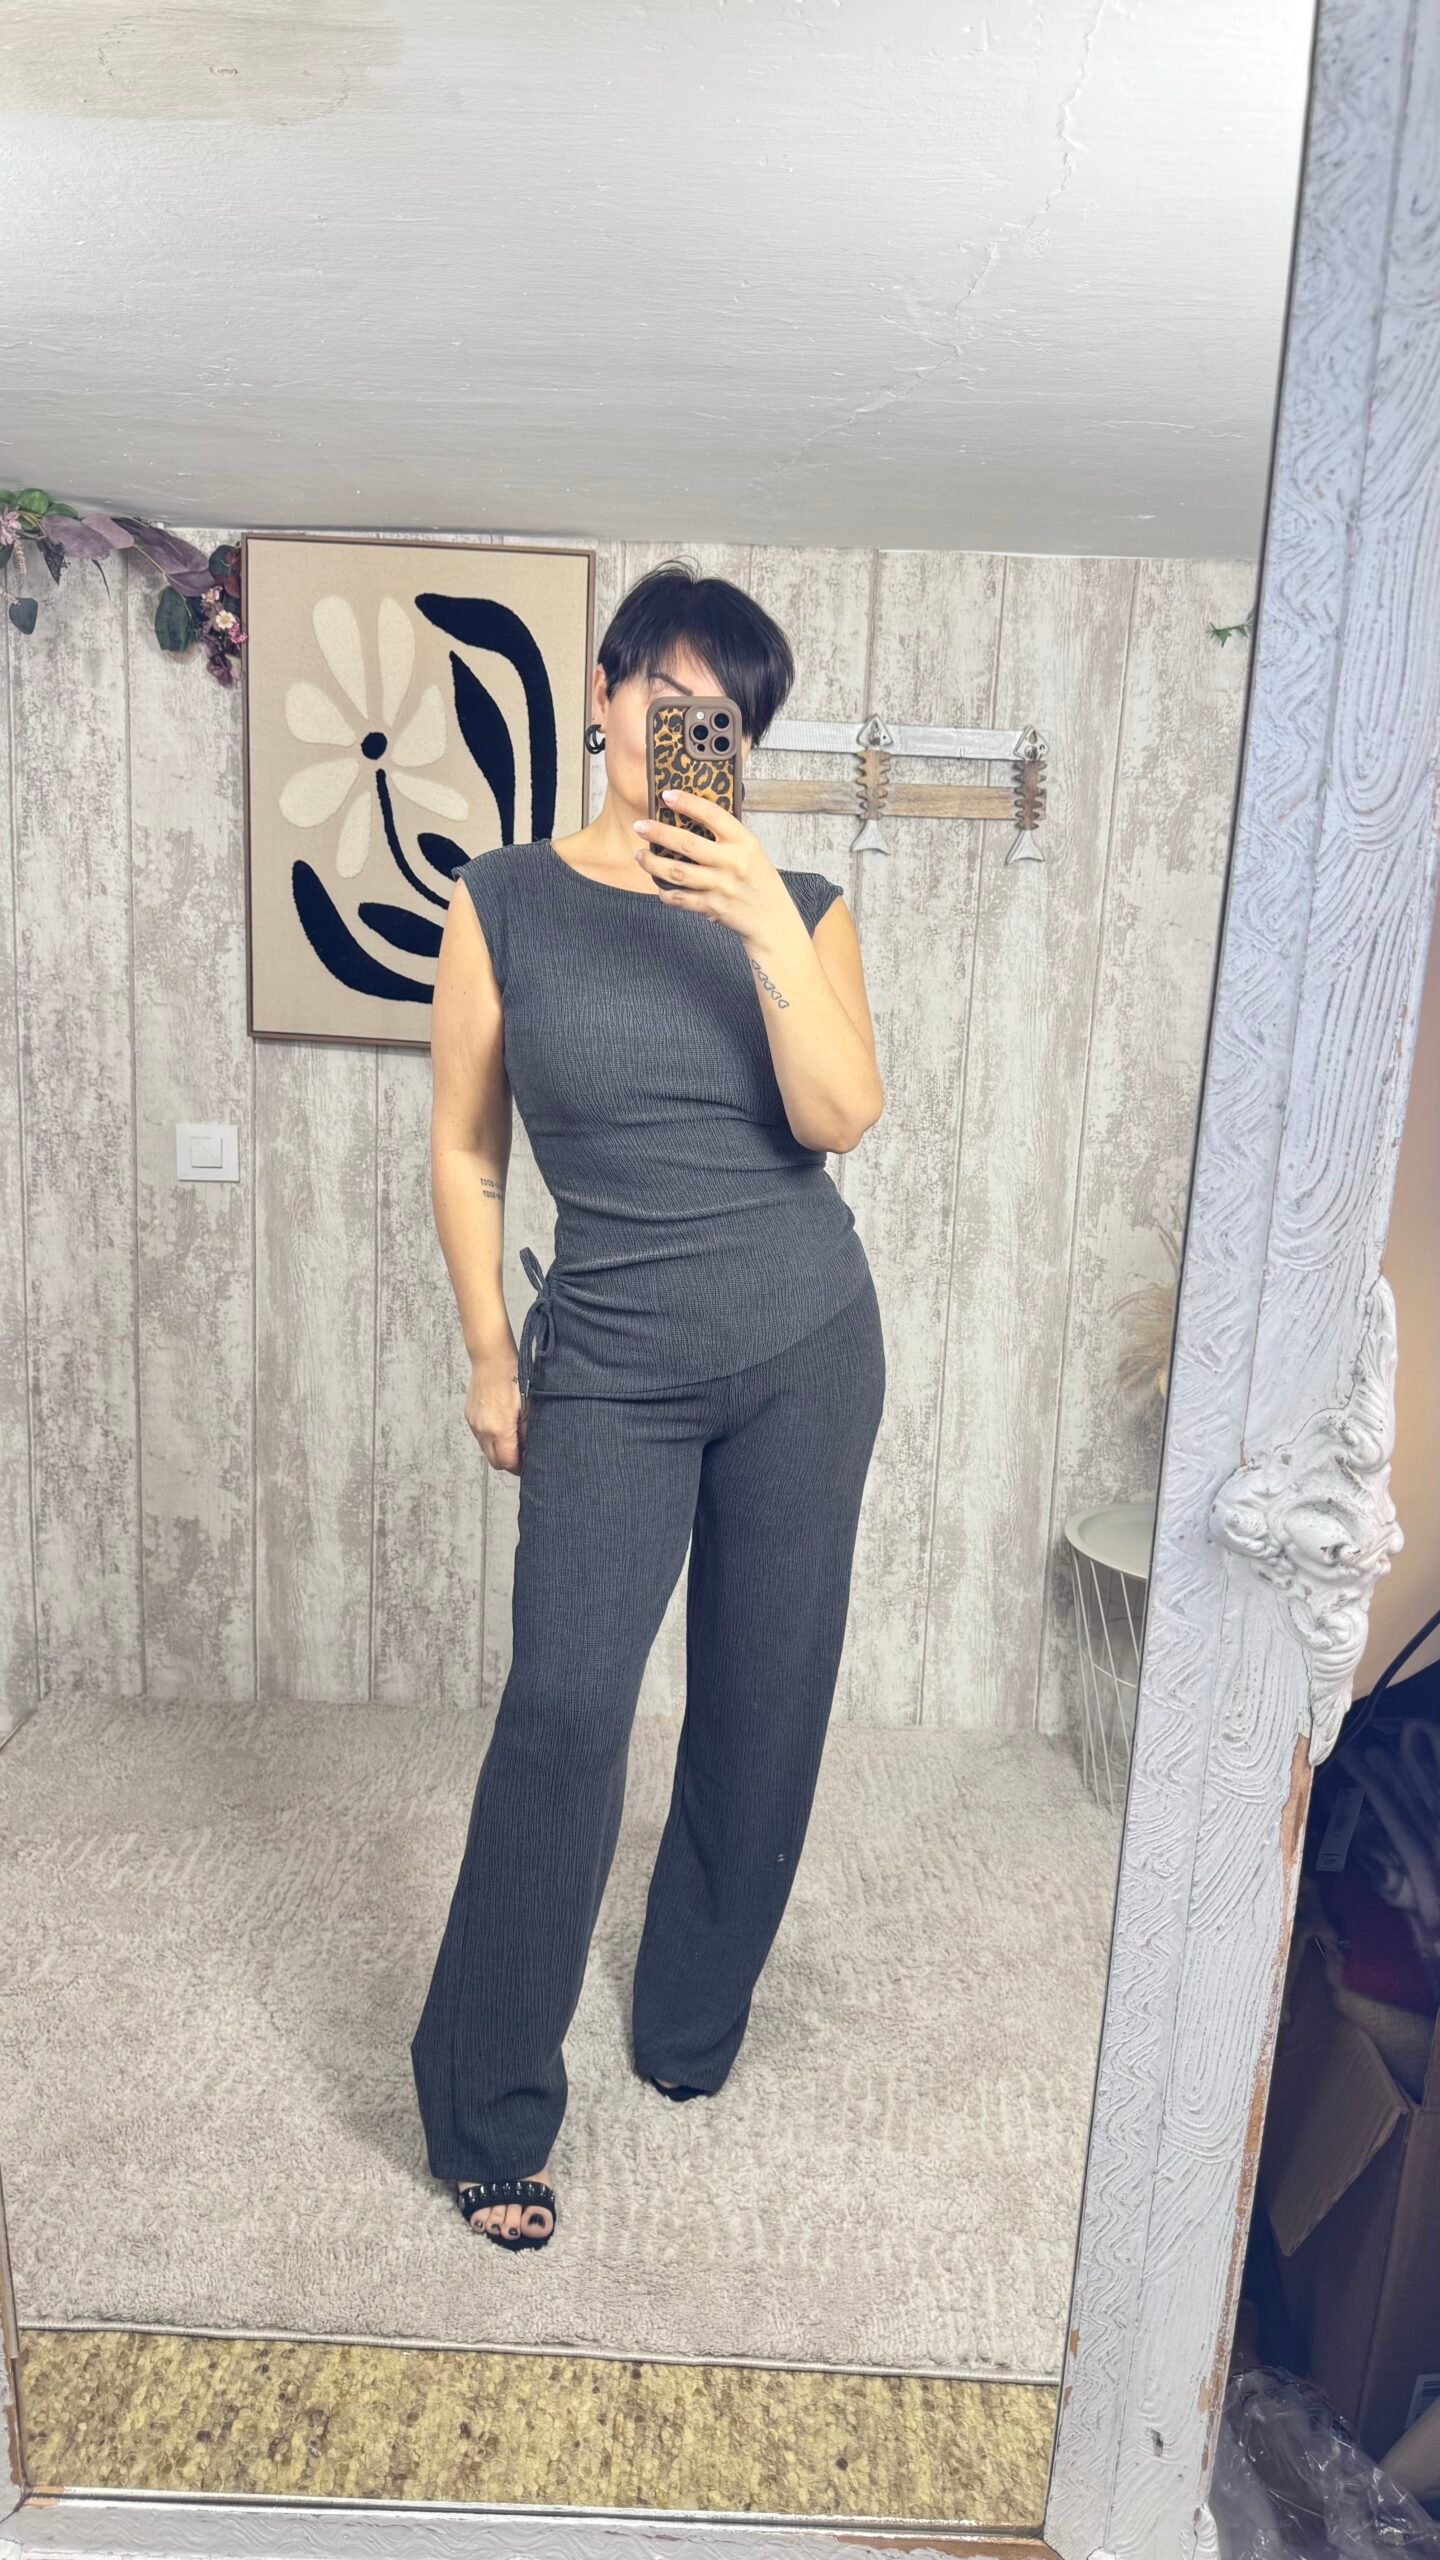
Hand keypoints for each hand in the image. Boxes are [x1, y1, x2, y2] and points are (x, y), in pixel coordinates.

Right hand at [464, 1346, 525, 1475]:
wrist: (491, 1359)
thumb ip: (528, 1432)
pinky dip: (491, 1439)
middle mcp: (483, 1430)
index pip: (507, 1463)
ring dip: (499, 1451)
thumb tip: (530, 1450)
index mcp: (499, 1429)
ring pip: (486, 1451)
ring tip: (513, 1439)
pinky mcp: (469, 1417)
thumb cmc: (514, 1378)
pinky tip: (502, 1427)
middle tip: (523, 1455)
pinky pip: (480, 1437)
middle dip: (509, 1462)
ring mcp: (474, 1424)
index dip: (519, 1467)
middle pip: (495, 1462)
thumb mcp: (529, 1407)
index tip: (528, 1464)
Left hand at [632, 791, 794, 944]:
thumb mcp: (751, 850)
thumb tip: (691, 817)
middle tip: (640, 826)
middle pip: (686, 843)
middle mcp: (732, 862)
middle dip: (658, 832)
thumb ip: (726, 836)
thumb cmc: (759, 880)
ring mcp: (721, 886)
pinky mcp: (712, 907)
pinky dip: (664, 892)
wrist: (772, 919)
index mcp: (744, 841)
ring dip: (653, 863)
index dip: (687, 802)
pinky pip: (679, 898)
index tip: (667, 795)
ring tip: (639, 855)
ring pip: (676, 872)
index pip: (711, 814)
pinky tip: (658, 884)